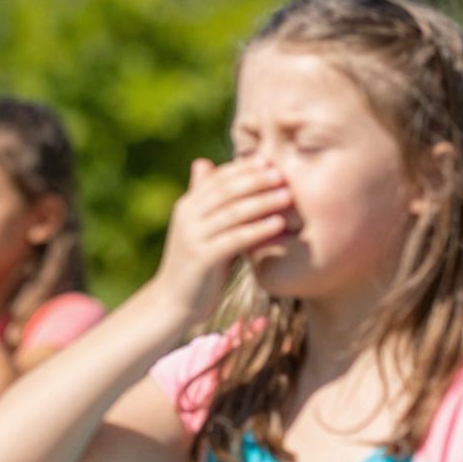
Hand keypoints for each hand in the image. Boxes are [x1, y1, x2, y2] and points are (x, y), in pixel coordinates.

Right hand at [147, 158, 294, 324]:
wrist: (174, 301)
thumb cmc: (197, 263)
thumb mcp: (200, 227)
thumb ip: (205, 199)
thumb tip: (204, 162)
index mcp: (187, 206)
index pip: (218, 178)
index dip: (244, 168)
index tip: (271, 161)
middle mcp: (187, 217)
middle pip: (226, 191)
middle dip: (256, 181)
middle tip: (283, 175)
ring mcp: (192, 237)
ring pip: (233, 213)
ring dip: (262, 202)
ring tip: (288, 196)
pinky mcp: (201, 258)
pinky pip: (235, 239)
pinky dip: (258, 229)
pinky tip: (278, 224)